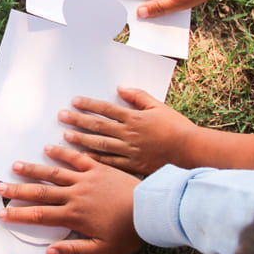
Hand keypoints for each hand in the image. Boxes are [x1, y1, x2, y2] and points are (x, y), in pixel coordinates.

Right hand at [0, 144, 142, 253]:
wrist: (151, 210)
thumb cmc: (129, 232)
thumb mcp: (102, 249)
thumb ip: (75, 250)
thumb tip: (50, 252)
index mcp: (75, 216)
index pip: (40, 216)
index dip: (20, 215)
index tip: (3, 214)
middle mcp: (75, 196)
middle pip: (40, 193)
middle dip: (18, 191)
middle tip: (0, 189)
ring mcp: (86, 180)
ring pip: (53, 173)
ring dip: (33, 170)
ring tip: (15, 166)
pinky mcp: (98, 168)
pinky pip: (77, 157)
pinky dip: (62, 152)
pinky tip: (49, 147)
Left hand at [59, 87, 198, 175]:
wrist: (191, 150)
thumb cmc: (177, 127)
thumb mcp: (159, 106)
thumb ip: (139, 96)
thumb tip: (121, 88)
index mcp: (134, 117)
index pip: (106, 109)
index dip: (89, 104)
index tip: (74, 101)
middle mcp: (129, 133)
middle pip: (98, 126)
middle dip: (78, 120)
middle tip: (61, 116)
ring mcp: (130, 150)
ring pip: (100, 144)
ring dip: (81, 140)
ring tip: (65, 136)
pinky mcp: (133, 165)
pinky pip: (111, 163)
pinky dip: (96, 161)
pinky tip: (81, 159)